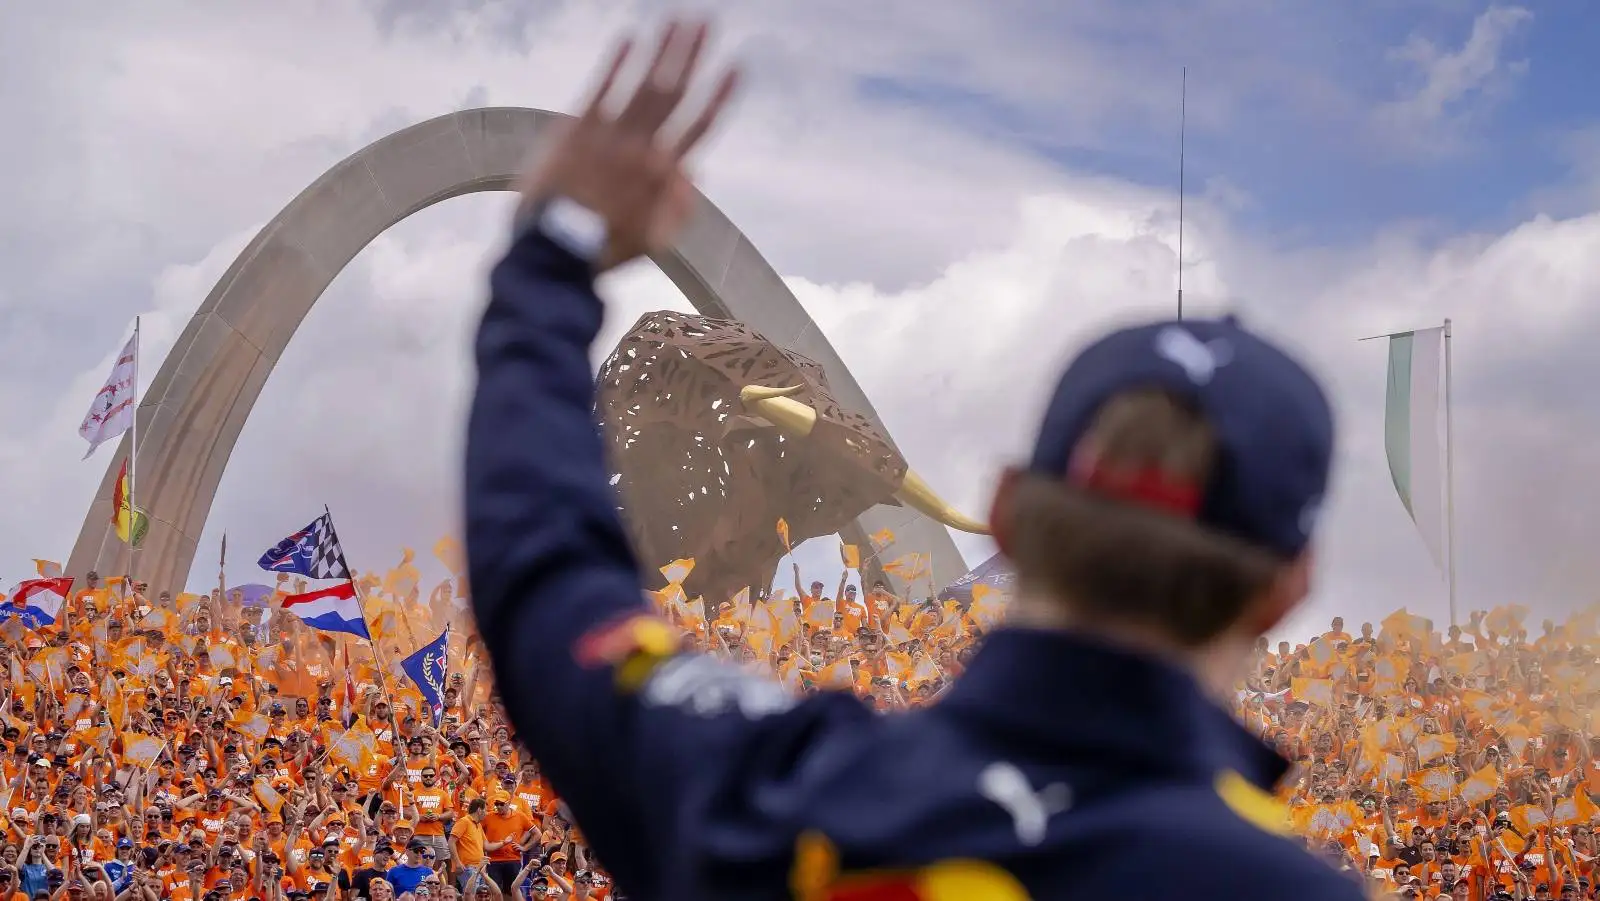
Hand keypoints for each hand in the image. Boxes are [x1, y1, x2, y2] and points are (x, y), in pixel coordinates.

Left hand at [513, 18, 739, 270]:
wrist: (554, 252)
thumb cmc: (604, 249)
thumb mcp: (654, 241)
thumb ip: (680, 208)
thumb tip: (698, 172)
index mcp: (664, 175)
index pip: (700, 125)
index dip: (719, 95)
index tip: (736, 68)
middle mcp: (643, 149)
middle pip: (675, 93)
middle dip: (693, 56)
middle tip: (708, 23)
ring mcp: (611, 137)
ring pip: (644, 84)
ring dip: (663, 49)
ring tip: (678, 20)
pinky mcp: (578, 131)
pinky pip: (602, 90)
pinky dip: (617, 64)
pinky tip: (630, 38)